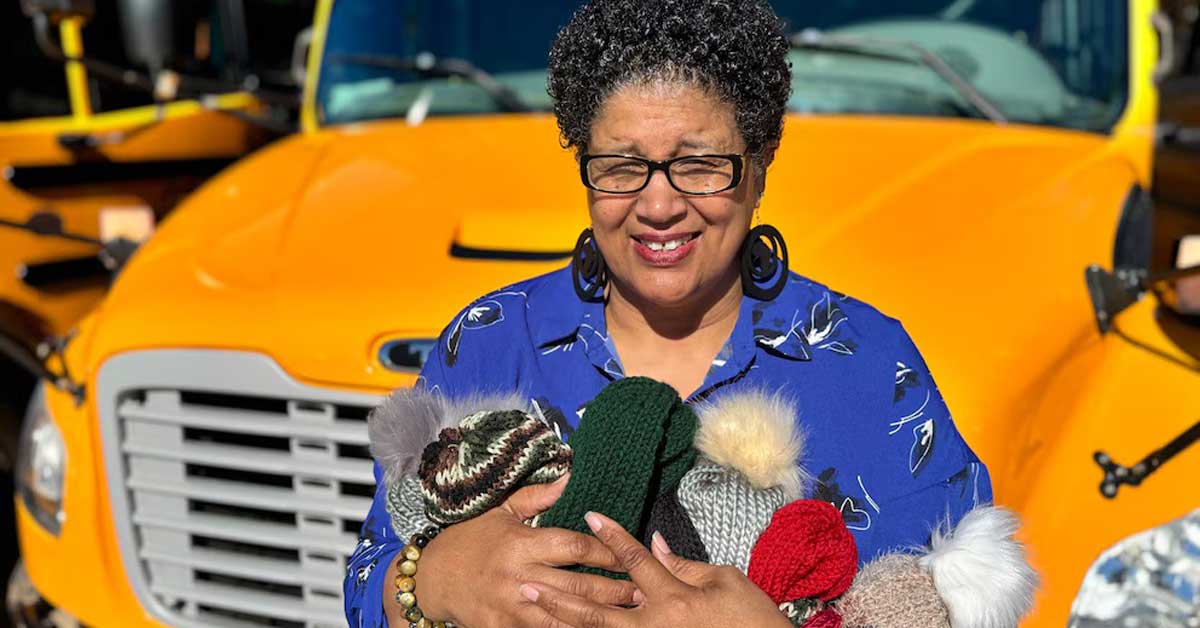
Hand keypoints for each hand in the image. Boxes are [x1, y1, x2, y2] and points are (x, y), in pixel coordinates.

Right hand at [387, 476, 641, 627]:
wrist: (431, 579)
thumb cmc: (469, 540)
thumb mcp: (499, 511)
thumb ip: (537, 497)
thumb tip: (569, 477)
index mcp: (521, 543)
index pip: (572, 546)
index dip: (604, 550)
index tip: (629, 553)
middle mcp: (518, 575)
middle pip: (576, 584)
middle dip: (613, 589)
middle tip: (644, 591)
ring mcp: (510, 606)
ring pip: (563, 615)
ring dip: (597, 617)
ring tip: (627, 617)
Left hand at [519, 511, 792, 627]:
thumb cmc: (754, 618)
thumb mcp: (726, 581)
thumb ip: (685, 564)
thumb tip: (653, 542)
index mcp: (674, 597)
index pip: (635, 559)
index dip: (612, 535)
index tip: (589, 514)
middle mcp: (654, 625)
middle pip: (597, 608)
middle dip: (560, 594)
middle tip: (527, 582)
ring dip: (563, 621)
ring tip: (534, 608)